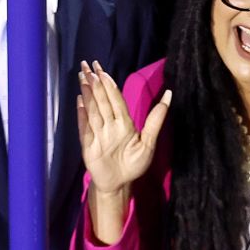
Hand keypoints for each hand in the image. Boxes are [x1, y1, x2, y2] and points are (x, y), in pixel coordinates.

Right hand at [77, 60, 170, 197]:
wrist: (120, 184)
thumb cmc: (133, 164)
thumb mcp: (149, 142)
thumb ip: (156, 118)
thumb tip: (169, 94)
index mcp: (124, 123)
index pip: (115, 99)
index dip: (109, 85)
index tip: (103, 70)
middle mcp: (109, 125)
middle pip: (102, 100)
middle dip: (96, 83)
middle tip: (88, 65)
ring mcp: (98, 134)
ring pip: (93, 110)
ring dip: (88, 94)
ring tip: (83, 77)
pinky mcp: (88, 145)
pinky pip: (85, 127)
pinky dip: (83, 115)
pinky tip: (80, 101)